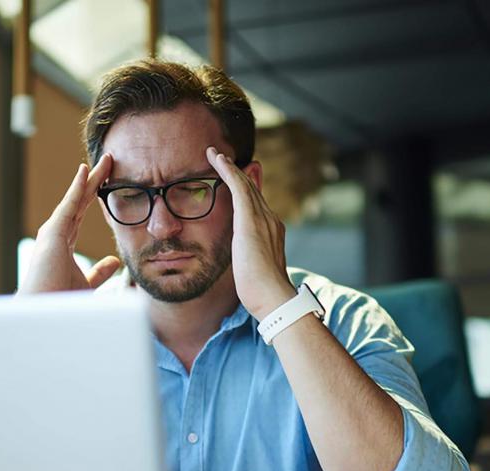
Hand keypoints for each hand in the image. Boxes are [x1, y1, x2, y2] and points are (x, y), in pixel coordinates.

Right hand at [16, 154, 121, 294]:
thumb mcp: (89, 284)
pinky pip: (68, 206)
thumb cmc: (60, 302)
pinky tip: (86, 172)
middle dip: (95, 182)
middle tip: (109, 162)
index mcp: (63, 243)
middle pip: (80, 201)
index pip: (81, 213)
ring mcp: (53, 232)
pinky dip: (77, 188)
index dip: (94, 196)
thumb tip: (115, 261)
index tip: (108, 182)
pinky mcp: (52, 233)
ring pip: (75, 199)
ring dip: (90, 179)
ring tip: (105, 162)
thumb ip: (100, 272)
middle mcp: (56, 234)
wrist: (42, 314)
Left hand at [206, 146, 294, 319]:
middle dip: (239, 173)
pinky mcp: (251, 220)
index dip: (247, 189)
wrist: (273, 297)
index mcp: (272, 232)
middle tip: (224, 157)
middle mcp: (270, 220)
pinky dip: (228, 171)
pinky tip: (218, 161)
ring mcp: (263, 218)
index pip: (257, 204)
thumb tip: (247, 263)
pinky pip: (239, 187)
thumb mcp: (255, 271)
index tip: (237, 178)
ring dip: (230, 167)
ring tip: (215, 155)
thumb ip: (251, 260)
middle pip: (253, 190)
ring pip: (246, 184)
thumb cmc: (263, 293)